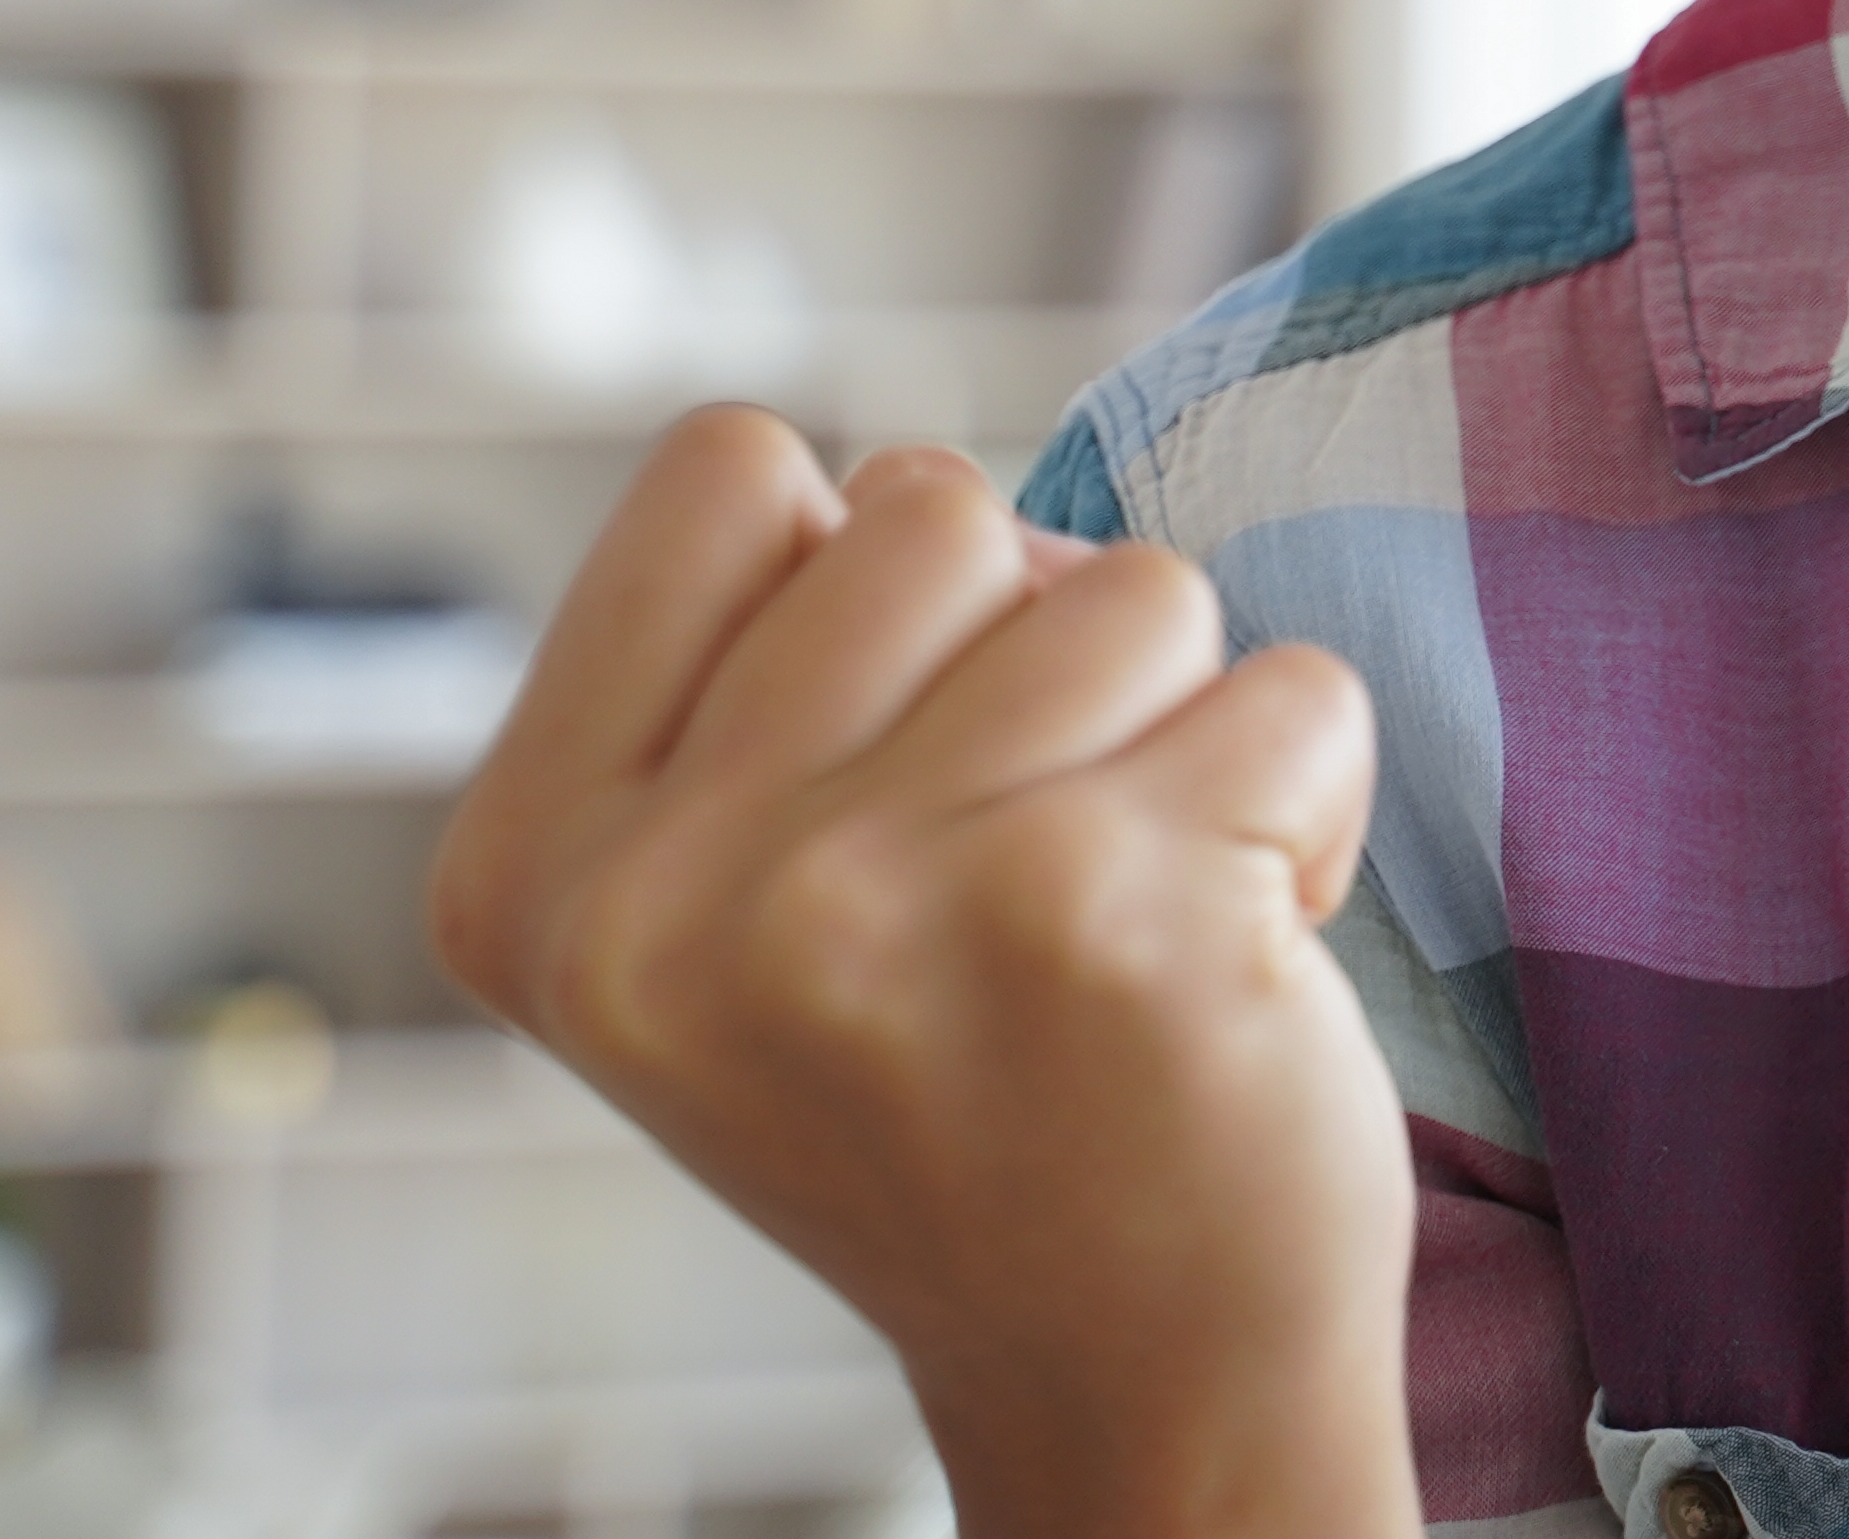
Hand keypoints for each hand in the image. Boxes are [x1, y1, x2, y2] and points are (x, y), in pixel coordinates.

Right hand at [432, 411, 1421, 1538]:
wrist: (1129, 1380)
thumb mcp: (729, 907)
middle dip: (1031, 645)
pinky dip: (1313, 803)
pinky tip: (1236, 963)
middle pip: (936, 504)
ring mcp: (881, 903)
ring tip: (1127, 910)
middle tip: (1028, 856)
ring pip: (1131, 586)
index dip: (860, 578)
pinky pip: (1300, 692)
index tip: (879, 760)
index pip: (725, 468)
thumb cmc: (960, 1083)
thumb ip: (762, 674)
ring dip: (1177, 726)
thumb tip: (906, 477)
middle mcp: (669, 896)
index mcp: (535, 871)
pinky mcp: (1109, 915)